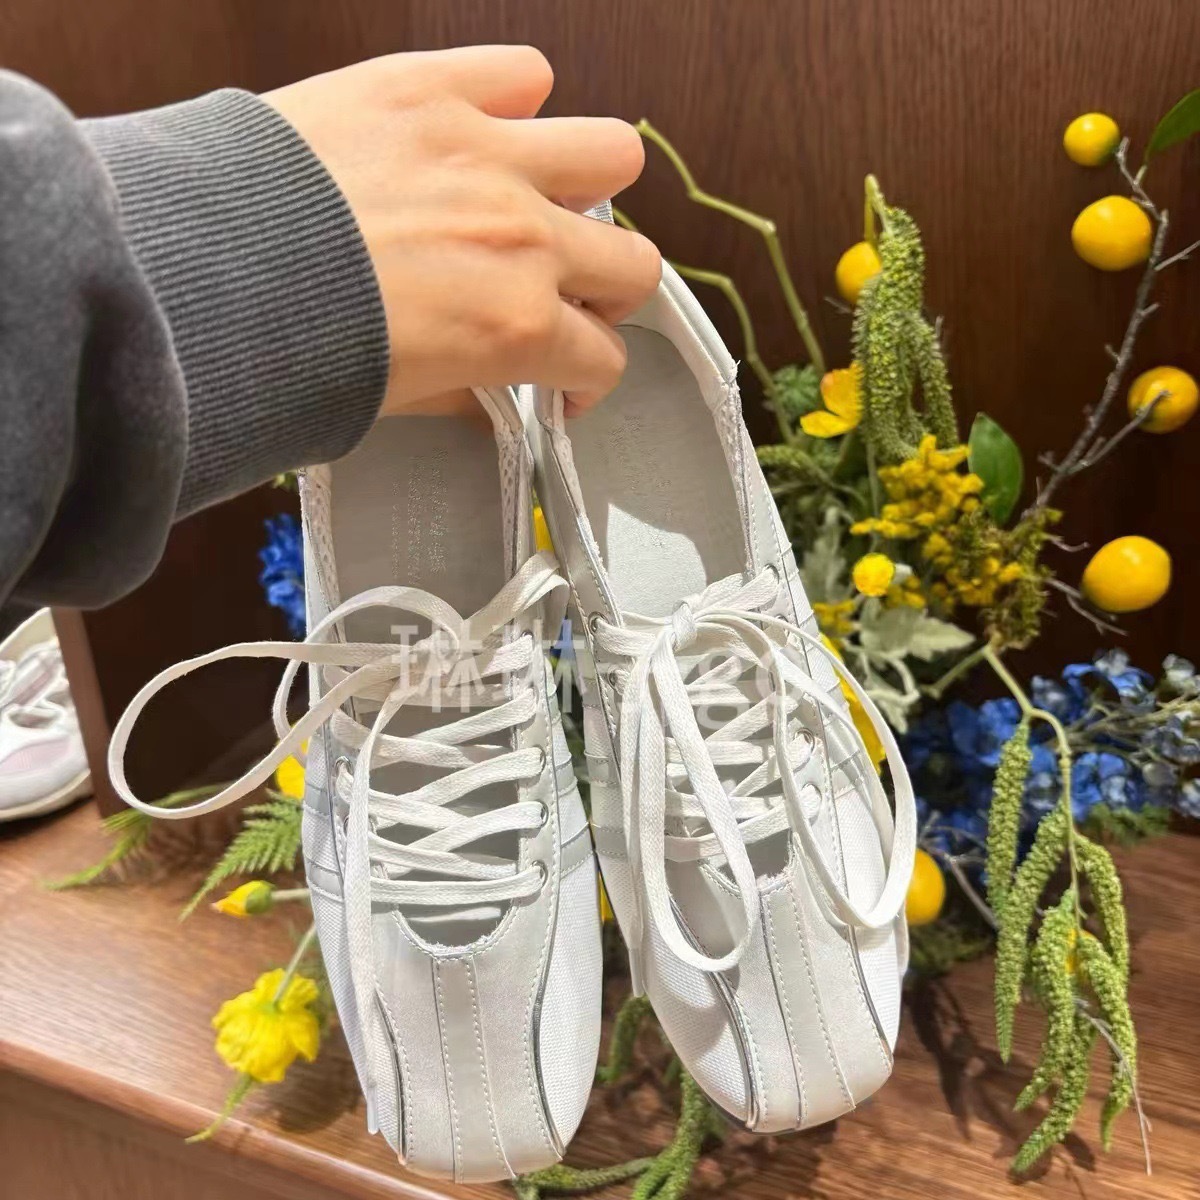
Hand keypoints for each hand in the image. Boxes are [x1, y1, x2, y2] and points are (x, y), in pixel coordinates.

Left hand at [263, 45, 660, 417]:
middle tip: (562, 294)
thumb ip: (461, 397)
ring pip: (612, 156)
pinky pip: (522, 71)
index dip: (586, 379)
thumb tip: (487, 402)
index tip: (560, 381)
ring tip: (541, 197)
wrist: (206, 272)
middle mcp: (525, 239)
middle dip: (605, 292)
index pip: (604, 359)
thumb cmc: (290, 345)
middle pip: (635, 266)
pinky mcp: (433, 89)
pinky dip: (514, 98)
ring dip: (587, 186)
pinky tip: (484, 127)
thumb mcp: (393, 402)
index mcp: (517, 326)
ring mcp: (488, 156)